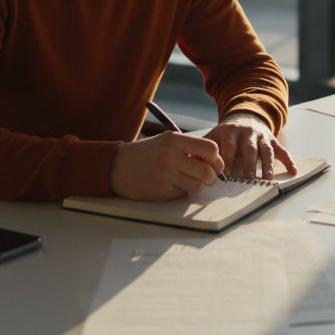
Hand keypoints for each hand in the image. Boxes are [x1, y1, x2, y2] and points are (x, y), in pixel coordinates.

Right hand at [109, 131, 223, 200]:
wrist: (118, 166)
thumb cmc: (147, 153)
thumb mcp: (166, 141)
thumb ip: (190, 148)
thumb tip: (215, 161)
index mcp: (175, 140)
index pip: (211, 149)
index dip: (216, 159)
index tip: (214, 163)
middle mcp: (171, 156)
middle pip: (207, 172)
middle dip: (211, 177)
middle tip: (207, 177)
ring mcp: (166, 175)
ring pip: (198, 186)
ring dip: (197, 185)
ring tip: (187, 180)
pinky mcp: (161, 191)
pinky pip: (183, 193)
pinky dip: (182, 191)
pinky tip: (172, 184)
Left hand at [204, 112, 296, 179]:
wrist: (246, 116)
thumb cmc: (226, 134)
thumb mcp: (214, 136)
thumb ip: (203, 149)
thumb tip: (189, 162)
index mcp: (230, 131)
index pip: (229, 146)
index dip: (228, 159)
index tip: (226, 175)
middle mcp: (248, 132)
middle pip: (249, 148)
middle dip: (249, 163)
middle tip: (248, 179)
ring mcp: (262, 136)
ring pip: (266, 150)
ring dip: (268, 165)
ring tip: (268, 179)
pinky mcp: (273, 140)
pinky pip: (282, 151)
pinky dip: (288, 161)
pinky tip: (293, 171)